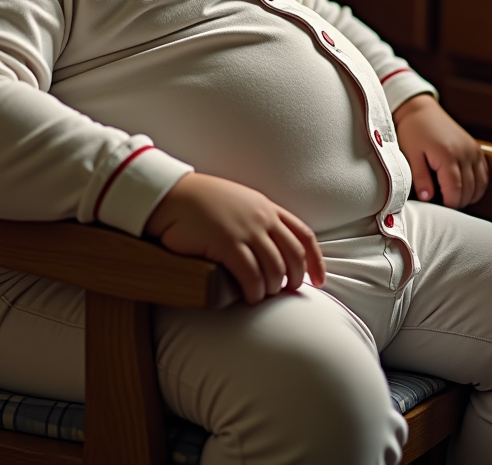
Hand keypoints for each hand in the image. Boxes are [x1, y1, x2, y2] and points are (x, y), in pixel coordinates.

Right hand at [145, 173, 325, 304]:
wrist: (172, 194)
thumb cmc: (201, 201)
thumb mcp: (238, 203)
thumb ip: (256, 219)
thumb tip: (269, 246)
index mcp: (267, 208)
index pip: (304, 236)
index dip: (316, 262)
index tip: (319, 281)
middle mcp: (262, 218)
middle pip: (293, 256)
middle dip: (293, 280)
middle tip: (283, 294)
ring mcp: (246, 230)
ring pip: (274, 269)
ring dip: (271, 288)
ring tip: (261, 296)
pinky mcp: (228, 244)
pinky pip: (251, 275)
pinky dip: (254, 291)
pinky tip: (248, 297)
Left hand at [393, 94, 487, 209]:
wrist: (420, 110)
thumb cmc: (413, 131)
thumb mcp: (410, 155)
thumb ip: (419, 177)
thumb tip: (427, 198)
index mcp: (448, 155)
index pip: (455, 190)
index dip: (450, 204)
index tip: (441, 210)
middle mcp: (465, 153)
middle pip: (469, 189)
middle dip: (458, 202)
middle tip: (444, 206)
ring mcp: (473, 150)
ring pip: (480, 184)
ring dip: (469, 196)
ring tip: (453, 199)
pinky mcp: (476, 149)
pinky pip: (484, 174)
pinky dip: (478, 186)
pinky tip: (465, 190)